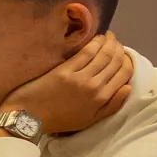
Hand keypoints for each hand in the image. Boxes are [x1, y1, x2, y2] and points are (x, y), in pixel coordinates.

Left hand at [0, 33, 133, 135]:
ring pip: (103, 54)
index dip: (128, 61)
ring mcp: (80, 77)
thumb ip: (111, 105)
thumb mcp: (90, 120)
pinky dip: (95, 43)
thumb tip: (128, 87)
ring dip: (110, 42)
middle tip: (117, 42)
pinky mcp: (65, 70)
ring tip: (110, 37)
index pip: (124, 74)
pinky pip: (86, 53)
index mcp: (102, 99)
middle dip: (120, 49)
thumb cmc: (59, 120)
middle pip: (115, 62)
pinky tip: (97, 38)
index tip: (125, 54)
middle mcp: (95, 87)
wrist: (29, 117)